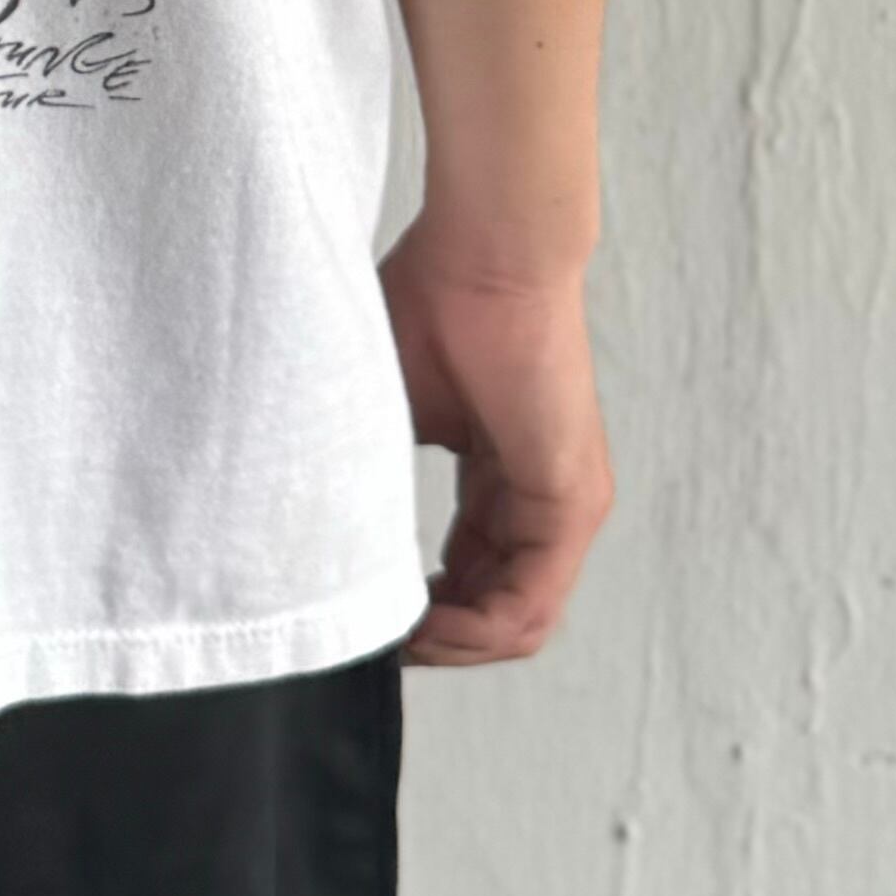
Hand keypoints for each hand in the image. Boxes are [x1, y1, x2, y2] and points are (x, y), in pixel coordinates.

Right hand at [380, 217, 612, 666]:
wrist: (486, 251)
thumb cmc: (435, 300)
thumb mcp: (390, 405)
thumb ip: (373, 470)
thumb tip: (325, 534)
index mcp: (502, 476)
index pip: (471, 575)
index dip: (418, 609)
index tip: (365, 611)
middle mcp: (540, 500)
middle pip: (494, 610)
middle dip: (434, 639)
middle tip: (375, 642)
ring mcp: (564, 505)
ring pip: (516, 622)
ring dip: (453, 645)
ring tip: (395, 641)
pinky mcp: (571, 502)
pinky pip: (530, 603)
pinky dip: (476, 629)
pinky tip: (425, 625)